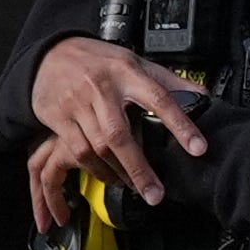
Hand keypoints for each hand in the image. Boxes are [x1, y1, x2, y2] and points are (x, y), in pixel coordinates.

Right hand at [27, 38, 213, 231]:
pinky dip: (97, 169)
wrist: (48, 55)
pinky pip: (79, 150)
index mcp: (126, 71)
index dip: (180, 124)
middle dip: (140, 169)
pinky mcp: (60, 118)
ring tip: (136, 186)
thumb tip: (201, 97)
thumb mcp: (133, 61)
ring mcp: (78, 104)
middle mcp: (102, 88)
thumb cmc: (97, 60)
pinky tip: (110, 176)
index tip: (198, 148)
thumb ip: (166, 80)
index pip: (159, 98)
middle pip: (120, 134)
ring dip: (119, 172)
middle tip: (156, 194)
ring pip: (99, 147)